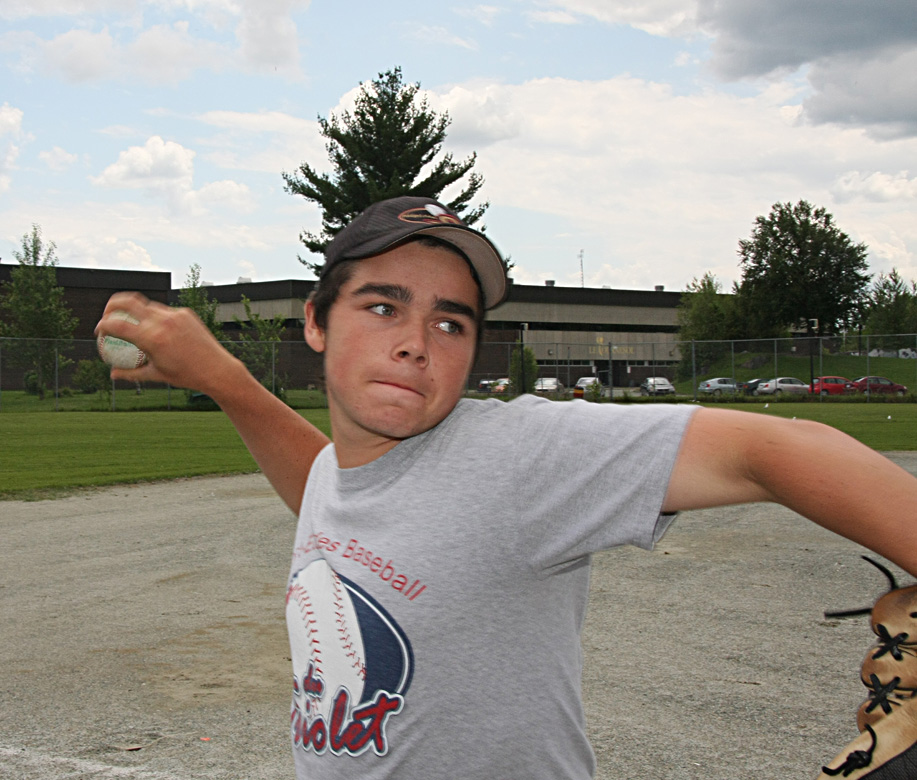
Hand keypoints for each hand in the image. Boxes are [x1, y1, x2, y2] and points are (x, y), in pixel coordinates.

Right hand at [94, 292, 243, 395]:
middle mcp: (162, 322)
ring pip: (147, 306)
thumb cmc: (186, 376)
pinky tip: (157, 330)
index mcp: (152, 339)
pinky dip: (155, 318)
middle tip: (107, 315)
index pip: (117, 325)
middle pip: (127, 302)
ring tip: (132, 324)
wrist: (217, 369)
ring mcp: (174, 315)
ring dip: (135, 312)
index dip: (103, 326)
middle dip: (111, 305)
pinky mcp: (185, 313)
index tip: (99, 331)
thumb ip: (131, 373)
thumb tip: (112, 374)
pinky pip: (164, 311)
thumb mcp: (156, 375)